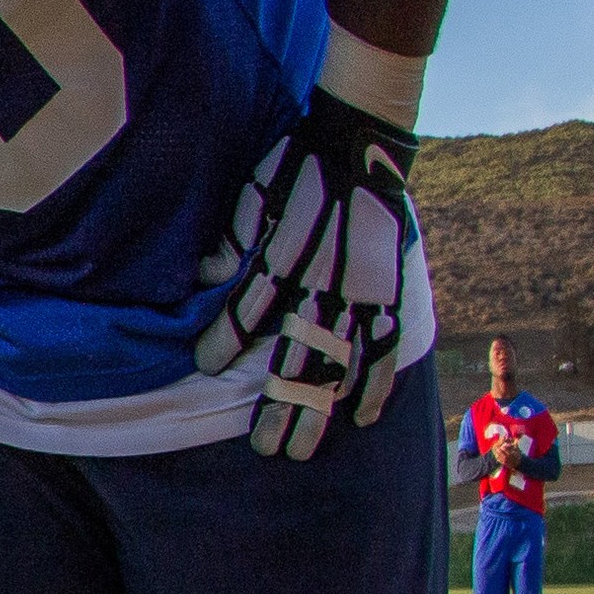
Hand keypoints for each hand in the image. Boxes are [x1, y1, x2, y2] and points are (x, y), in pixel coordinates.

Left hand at [197, 85, 418, 460]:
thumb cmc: (295, 168)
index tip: (204, 365)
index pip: (247, 316)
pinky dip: (377, 384)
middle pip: (297, 361)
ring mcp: (361, 295)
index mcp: (284, 262)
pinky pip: (387, 347)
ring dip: (320, 410)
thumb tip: (203, 275)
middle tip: (266, 449)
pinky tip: (365, 417)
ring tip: (302, 449)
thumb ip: (229, 241)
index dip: (224, 343)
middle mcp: (322, 288)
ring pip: (339, 367)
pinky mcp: (389, 292)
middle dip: (279, 407)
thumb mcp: (250, 199)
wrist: (359, 143)